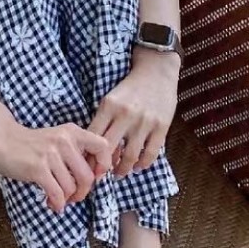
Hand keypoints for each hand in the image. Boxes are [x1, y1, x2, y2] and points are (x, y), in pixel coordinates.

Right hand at [0, 121, 114, 213]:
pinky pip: (56, 193)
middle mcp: (64, 141)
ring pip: (71, 187)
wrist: (3, 139)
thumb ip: (76, 151)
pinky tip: (52, 203)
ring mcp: (50, 154)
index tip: (95, 176)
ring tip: (59, 199)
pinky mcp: (38, 168)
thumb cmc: (32, 143)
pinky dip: (57, 203)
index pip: (103, 146)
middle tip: (75, 196)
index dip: (104, 165)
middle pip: (88, 176)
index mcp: (72, 132)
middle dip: (83, 192)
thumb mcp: (58, 138)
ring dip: (67, 199)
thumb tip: (94, 176)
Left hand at [89, 49, 179, 177]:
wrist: (156, 71)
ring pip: (130, 156)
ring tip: (119, 173)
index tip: (86, 166)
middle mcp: (125, 114)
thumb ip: (103, 121)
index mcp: (109, 106)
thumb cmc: (130, 88)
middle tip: (100, 176)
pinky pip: (150, 153)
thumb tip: (92, 150)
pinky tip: (138, 166)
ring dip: (123, 169)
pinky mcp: (162, 126)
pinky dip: (143, 164)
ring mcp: (144, 122)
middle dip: (102, 167)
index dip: (88, 155)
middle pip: (109, 149)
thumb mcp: (110, 99)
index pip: (93, 137)